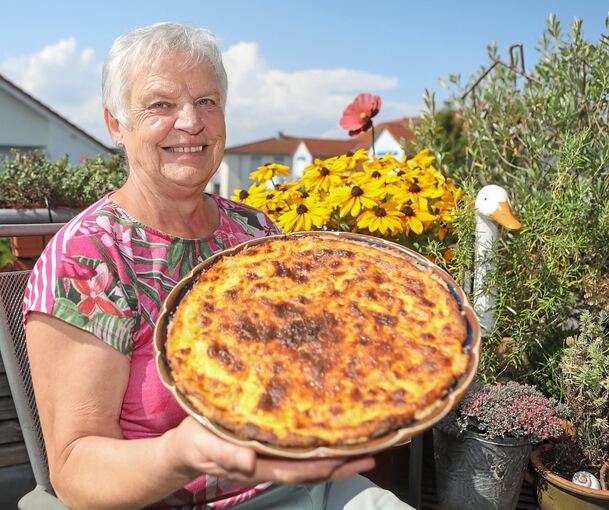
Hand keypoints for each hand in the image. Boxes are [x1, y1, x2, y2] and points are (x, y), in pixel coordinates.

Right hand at [169, 417, 375, 484]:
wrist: (186, 448)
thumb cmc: (194, 442)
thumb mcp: (203, 443)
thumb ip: (226, 452)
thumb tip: (251, 462)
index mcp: (257, 464)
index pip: (296, 469)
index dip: (321, 465)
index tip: (345, 457)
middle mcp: (270, 465)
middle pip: (311, 470)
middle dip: (341, 465)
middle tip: (371, 454)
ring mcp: (272, 460)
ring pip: (309, 465)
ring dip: (338, 461)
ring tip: (364, 450)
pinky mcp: (270, 450)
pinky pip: (299, 455)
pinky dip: (320, 452)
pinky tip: (334, 442)